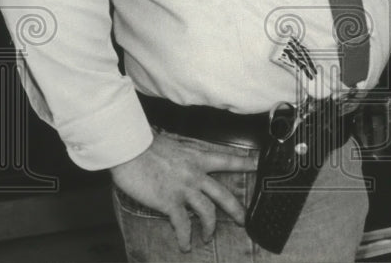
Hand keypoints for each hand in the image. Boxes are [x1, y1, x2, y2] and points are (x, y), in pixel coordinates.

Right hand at [110, 132, 257, 252]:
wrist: (131, 148)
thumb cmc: (148, 145)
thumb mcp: (175, 145)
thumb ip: (185, 154)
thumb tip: (186, 157)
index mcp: (198, 157)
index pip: (228, 159)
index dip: (246, 163)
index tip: (260, 165)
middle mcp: (196, 174)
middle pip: (223, 194)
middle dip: (236, 210)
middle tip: (243, 220)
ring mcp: (184, 188)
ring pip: (207, 212)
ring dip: (210, 228)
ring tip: (207, 236)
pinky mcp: (169, 201)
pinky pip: (182, 224)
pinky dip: (185, 237)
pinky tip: (185, 245)